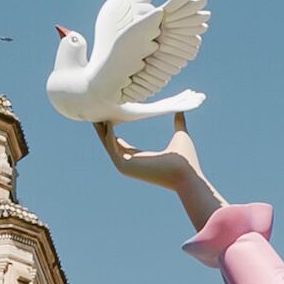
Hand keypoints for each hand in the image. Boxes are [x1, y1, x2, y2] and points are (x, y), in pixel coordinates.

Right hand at [96, 122, 225, 229]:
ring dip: (102, 132)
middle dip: (103, 129)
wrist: (187, 173)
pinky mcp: (126, 167)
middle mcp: (132, 163)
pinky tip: (108, 123)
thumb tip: (182, 109)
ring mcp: (127, 167)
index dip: (113, 131)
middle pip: (111, 144)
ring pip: (109, 146)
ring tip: (96, 117)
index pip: (121, 145)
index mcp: (141, 158)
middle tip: (96, 114)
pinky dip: (109, 136)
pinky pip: (113, 149)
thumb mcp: (180, 135)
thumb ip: (179, 122)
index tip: (107, 117)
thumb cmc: (186, 159)